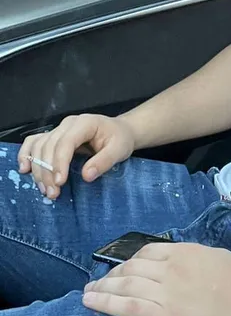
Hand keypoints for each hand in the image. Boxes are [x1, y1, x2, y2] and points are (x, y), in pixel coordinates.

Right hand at [17, 114, 135, 199]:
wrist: (120, 132)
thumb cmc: (120, 139)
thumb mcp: (120, 150)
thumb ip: (105, 161)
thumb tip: (87, 176)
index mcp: (85, 123)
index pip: (66, 142)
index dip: (60, 163)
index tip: (60, 183)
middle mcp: (68, 124)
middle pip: (49, 146)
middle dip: (48, 172)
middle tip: (53, 193)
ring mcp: (59, 129)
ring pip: (39, 146)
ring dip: (38, 169)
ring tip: (44, 189)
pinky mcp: (53, 136)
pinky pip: (34, 142)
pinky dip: (27, 155)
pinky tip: (25, 169)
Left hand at [82, 242, 230, 315]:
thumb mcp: (215, 258)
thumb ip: (192, 258)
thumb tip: (176, 262)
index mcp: (185, 252)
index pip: (147, 252)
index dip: (129, 260)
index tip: (121, 269)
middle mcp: (171, 268)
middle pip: (132, 267)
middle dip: (112, 274)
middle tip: (98, 282)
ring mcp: (166, 292)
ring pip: (125, 284)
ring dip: (103, 287)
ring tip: (89, 291)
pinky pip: (128, 306)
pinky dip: (106, 302)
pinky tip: (91, 301)